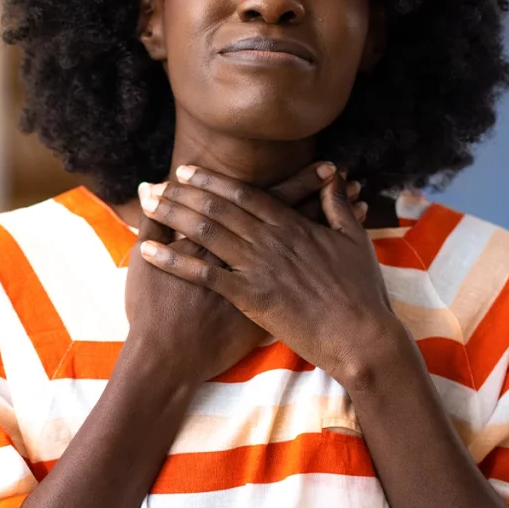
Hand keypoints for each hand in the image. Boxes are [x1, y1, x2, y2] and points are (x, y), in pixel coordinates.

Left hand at [135, 163, 410, 386]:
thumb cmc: (362, 291)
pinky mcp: (250, 296)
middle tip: (154, 184)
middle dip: (181, 193)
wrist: (361, 336)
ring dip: (172, 216)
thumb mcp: (355, 241)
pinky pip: (203, 274)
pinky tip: (148, 252)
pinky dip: (173, 261)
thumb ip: (337, 208)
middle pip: (217, 208)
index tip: (186, 171)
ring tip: (147, 205)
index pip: (244, 195)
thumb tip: (333, 180)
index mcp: (293, 225)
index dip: (212, 181)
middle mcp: (270, 240)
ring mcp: (258, 267)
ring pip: (205, 232)